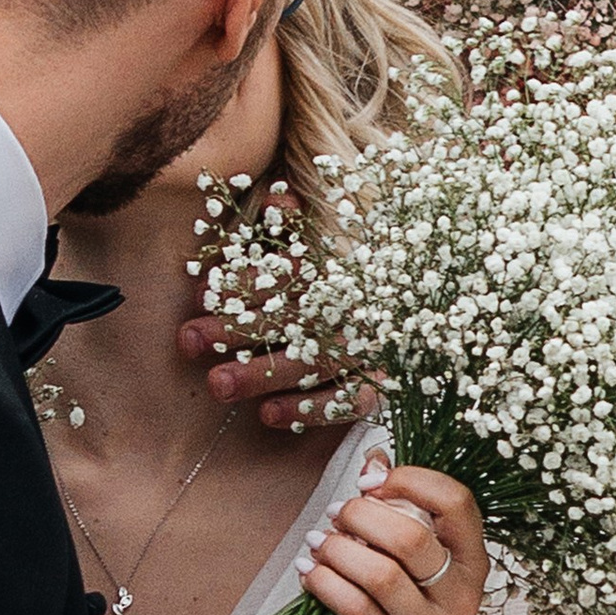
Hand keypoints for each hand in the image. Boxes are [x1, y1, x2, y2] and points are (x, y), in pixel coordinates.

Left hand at [178, 216, 377, 430]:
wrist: (425, 308)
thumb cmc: (359, 275)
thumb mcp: (331, 240)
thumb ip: (299, 223)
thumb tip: (278, 199)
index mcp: (337, 269)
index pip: (287, 272)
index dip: (243, 281)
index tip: (200, 293)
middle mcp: (355, 306)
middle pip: (292, 317)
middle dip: (237, 328)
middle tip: (190, 339)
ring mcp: (371, 346)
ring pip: (316, 361)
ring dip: (263, 375)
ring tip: (217, 384)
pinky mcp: (384, 382)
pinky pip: (350, 399)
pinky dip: (311, 408)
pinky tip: (268, 415)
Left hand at [299, 462, 485, 614]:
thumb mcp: (418, 576)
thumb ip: (401, 515)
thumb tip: (375, 458)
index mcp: (472, 566)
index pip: (459, 503)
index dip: (412, 479)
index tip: (375, 481)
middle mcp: (457, 597)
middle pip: (412, 536)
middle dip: (361, 515)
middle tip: (336, 517)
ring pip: (380, 573)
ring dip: (337, 550)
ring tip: (317, 546)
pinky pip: (353, 608)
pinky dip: (323, 583)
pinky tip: (309, 574)